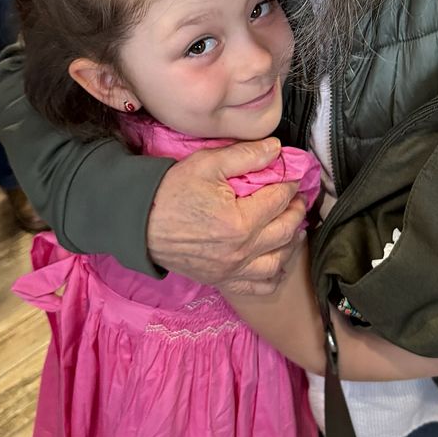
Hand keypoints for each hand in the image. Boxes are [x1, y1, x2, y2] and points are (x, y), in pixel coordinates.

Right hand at [147, 138, 308, 293]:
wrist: (139, 223)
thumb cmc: (171, 191)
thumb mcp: (207, 164)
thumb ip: (245, 155)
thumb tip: (276, 149)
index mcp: (239, 221)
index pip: (278, 200)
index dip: (290, 185)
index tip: (293, 176)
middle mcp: (240, 251)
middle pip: (284, 230)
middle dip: (296, 210)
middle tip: (298, 197)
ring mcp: (231, 270)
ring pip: (277, 261)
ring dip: (291, 243)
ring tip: (294, 227)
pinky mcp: (221, 280)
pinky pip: (259, 287)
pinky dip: (274, 276)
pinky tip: (278, 261)